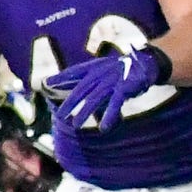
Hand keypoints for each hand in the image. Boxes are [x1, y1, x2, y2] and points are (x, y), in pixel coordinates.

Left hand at [46, 45, 167, 132]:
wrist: (143, 63)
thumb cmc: (117, 68)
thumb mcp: (98, 69)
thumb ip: (79, 76)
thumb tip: (56, 80)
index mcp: (93, 68)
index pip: (74, 72)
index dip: (61, 77)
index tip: (48, 82)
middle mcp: (100, 75)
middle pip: (81, 90)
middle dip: (70, 103)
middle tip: (60, 116)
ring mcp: (111, 82)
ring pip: (94, 99)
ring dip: (85, 113)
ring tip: (75, 125)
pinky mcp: (124, 89)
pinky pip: (115, 104)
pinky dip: (110, 116)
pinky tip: (104, 128)